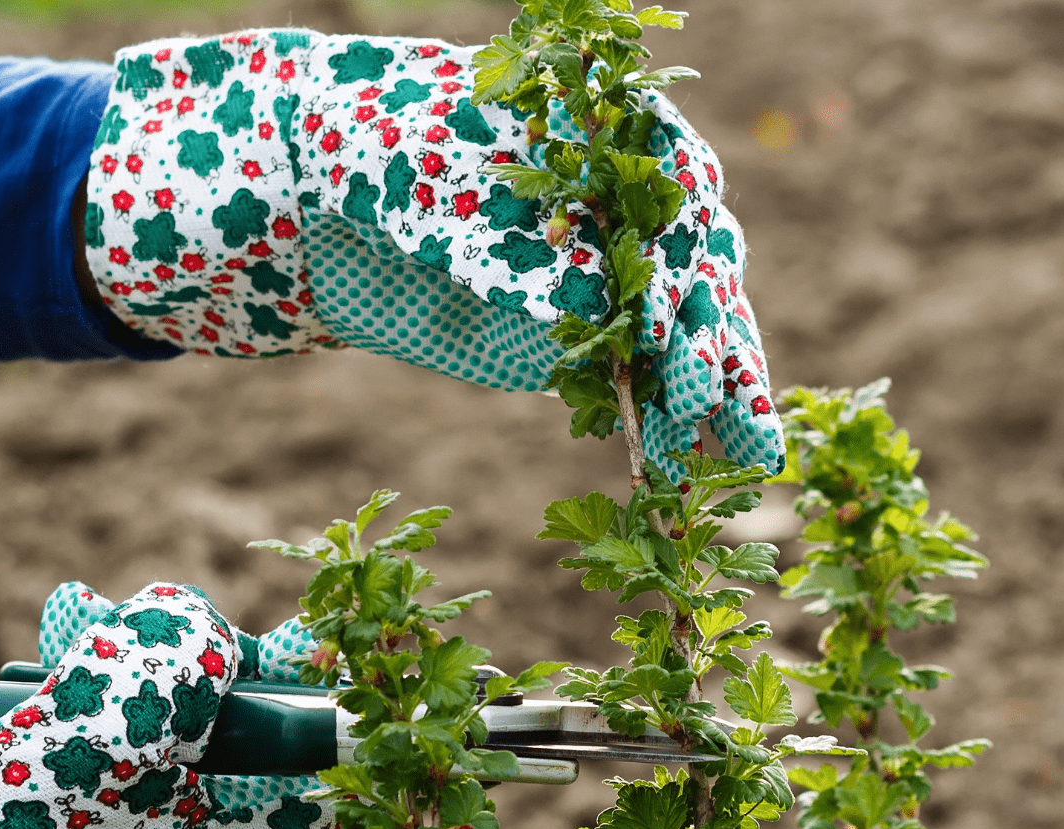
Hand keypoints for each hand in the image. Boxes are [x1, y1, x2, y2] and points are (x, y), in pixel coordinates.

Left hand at [81, 30, 783, 477]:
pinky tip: (696, 468)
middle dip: (713, 342)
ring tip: (744, 463)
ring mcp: (614, 264)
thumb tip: (570, 298)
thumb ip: (503, 243)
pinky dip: (669, 418)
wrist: (319, 195)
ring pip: (688, 329)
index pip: (674, 193)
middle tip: (708, 412)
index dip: (680, 259)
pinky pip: (642, 374)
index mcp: (607, 126)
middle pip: (697, 269)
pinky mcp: (585, 327)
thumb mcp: (434, 191)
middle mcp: (629, 195)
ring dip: (720, 394)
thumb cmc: (380, 157)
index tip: (669, 325)